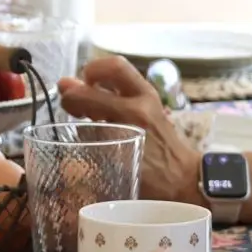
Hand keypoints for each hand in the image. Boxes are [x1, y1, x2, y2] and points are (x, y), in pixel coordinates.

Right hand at [58, 53, 204, 204]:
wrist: (190, 181)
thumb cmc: (155, 184)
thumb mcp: (117, 176)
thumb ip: (88, 164)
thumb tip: (61, 159)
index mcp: (132, 119)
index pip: (90, 95)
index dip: (70, 99)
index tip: (63, 105)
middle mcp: (142, 102)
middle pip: (113, 67)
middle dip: (90, 72)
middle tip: (78, 91)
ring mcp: (151, 99)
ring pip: (121, 71)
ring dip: (100, 78)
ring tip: (87, 96)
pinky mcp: (154, 102)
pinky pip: (128, 82)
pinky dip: (111, 86)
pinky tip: (102, 106)